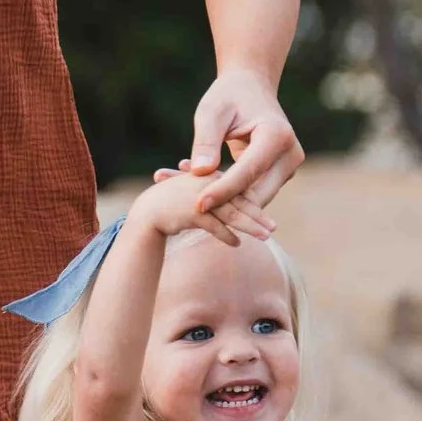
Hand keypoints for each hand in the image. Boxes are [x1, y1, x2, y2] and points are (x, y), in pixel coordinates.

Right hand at [134, 166, 273, 246]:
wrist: (148, 212)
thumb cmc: (175, 206)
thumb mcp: (199, 198)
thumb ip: (218, 200)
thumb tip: (241, 210)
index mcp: (209, 177)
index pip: (236, 190)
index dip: (253, 203)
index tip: (266, 216)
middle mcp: (206, 184)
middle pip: (238, 201)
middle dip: (257, 215)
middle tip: (273, 227)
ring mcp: (199, 197)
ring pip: (231, 213)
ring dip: (250, 226)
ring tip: (266, 236)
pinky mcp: (192, 211)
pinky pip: (215, 225)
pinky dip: (227, 236)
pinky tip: (237, 244)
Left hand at [184, 70, 303, 212]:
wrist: (251, 88)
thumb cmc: (228, 96)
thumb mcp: (211, 112)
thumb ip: (206, 141)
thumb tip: (199, 171)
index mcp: (276, 135)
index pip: (248, 172)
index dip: (223, 191)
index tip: (198, 204)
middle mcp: (290, 155)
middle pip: (257, 193)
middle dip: (225, 202)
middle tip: (189, 206)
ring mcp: (288, 167)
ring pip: (256, 198)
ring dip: (227, 202)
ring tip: (191, 197)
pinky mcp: (280, 175)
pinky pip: (254, 193)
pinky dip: (231, 195)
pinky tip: (203, 191)